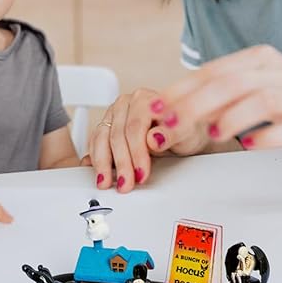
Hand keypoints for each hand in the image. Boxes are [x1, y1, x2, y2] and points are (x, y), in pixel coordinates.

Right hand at [88, 88, 210, 192]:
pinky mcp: (106, 125)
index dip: (136, 153)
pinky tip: (96, 170)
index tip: (141, 173)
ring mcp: (114, 114)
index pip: (135, 127)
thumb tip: (154, 139)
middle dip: (121, 163)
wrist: (181, 132)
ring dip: (103, 163)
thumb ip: (171, 135)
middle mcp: (127, 103)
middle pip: (117, 134)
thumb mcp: (186, 135)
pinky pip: (95, 141)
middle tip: (126, 183)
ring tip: (106, 182)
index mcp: (145, 99)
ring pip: (101, 138)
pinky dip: (96, 158)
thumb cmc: (184, 130)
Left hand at [153, 45, 281, 154]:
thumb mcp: (253, 84)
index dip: (181, 89)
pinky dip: (264, 137)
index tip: (157, 107)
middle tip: (172, 124)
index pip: (212, 71)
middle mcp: (276, 72)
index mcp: (256, 59)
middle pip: (230, 84)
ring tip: (213, 134)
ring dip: (232, 118)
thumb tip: (173, 109)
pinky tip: (248, 145)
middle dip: (195, 104)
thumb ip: (217, 94)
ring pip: (260, 101)